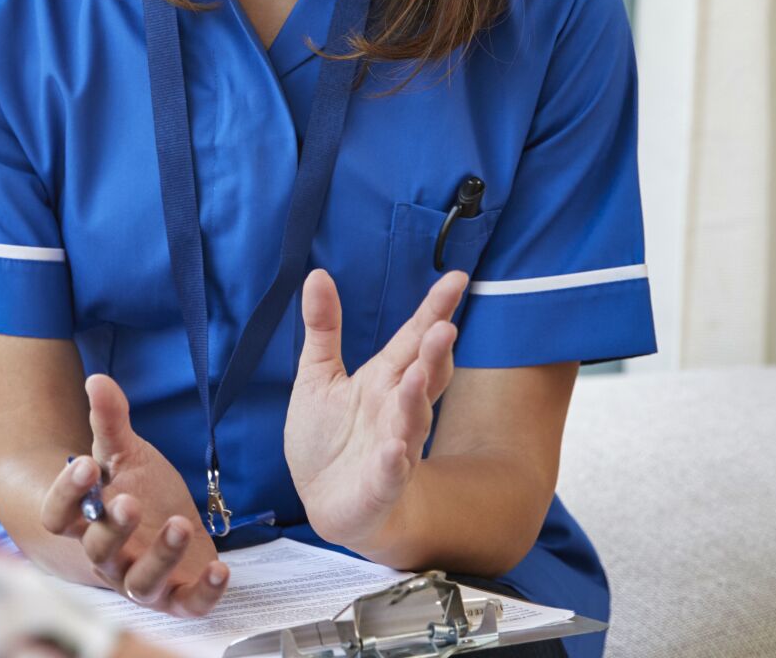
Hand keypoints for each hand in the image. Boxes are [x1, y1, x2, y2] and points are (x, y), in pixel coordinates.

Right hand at [38, 374, 230, 616]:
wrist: (173, 525)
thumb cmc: (142, 491)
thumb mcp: (128, 455)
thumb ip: (110, 422)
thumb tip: (98, 379)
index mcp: (86, 521)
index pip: (58, 516)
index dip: (66, 494)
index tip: (85, 464)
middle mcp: (108, 558)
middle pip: (97, 551)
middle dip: (113, 528)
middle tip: (131, 501)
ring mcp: (141, 581)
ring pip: (140, 583)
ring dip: (160, 557)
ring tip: (180, 525)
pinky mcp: (178, 597)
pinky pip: (187, 604)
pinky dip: (205, 593)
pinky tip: (221, 568)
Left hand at [283, 270, 465, 553]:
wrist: (327, 501)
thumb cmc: (329, 436)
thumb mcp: (318, 375)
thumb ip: (323, 327)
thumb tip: (317, 273)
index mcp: (384, 379)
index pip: (413, 338)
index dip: (435, 310)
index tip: (458, 278)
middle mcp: (396, 409)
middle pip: (424, 375)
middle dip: (434, 352)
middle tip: (444, 327)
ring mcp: (393, 447)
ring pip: (412, 420)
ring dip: (416, 400)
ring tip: (418, 375)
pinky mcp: (380, 484)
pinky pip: (390, 472)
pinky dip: (393, 462)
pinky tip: (395, 451)